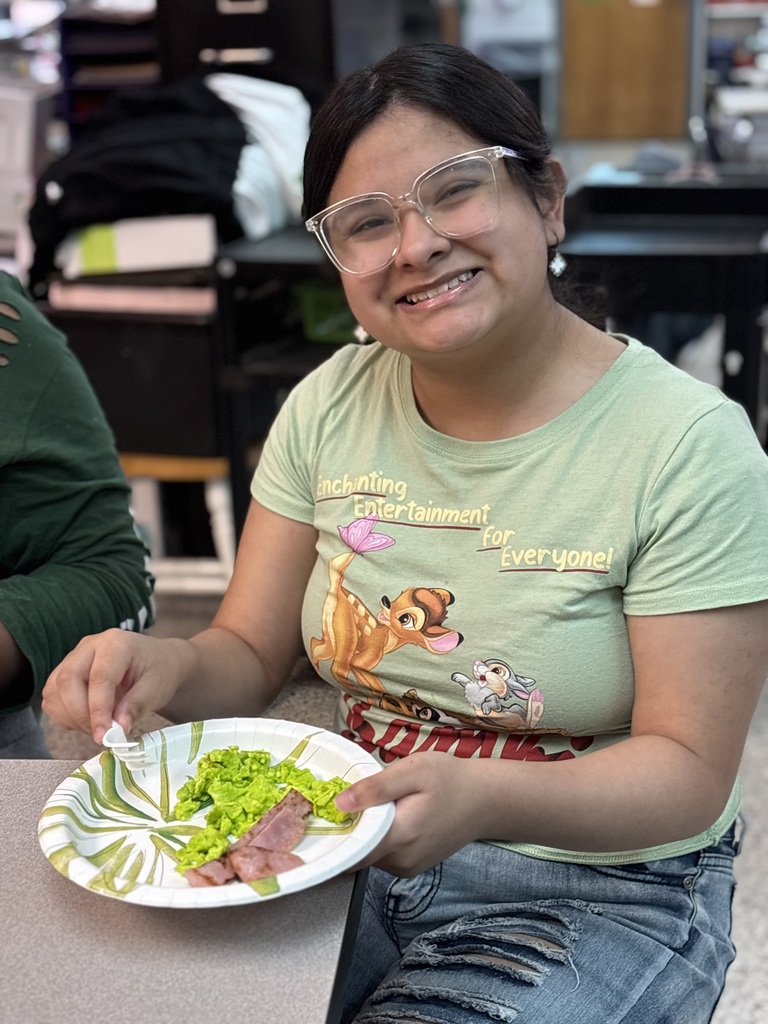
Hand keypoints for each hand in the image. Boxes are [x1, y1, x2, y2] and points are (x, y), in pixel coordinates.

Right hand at [42, 630, 192, 742]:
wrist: (157, 661)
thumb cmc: (159, 671)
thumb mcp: (157, 689)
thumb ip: (136, 706)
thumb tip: (117, 729)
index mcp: (116, 644)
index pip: (99, 677)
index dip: (97, 710)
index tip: (103, 736)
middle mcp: (89, 646)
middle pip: (67, 680)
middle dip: (79, 714)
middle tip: (100, 734)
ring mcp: (74, 658)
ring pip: (54, 690)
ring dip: (70, 717)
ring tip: (98, 727)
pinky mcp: (65, 672)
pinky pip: (53, 697)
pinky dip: (64, 715)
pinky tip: (88, 721)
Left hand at [336, 751, 482, 876]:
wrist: (486, 800)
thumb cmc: (451, 780)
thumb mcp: (413, 771)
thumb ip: (375, 788)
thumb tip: (340, 804)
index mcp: (398, 837)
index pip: (351, 849)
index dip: (334, 832)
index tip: (325, 813)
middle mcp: (400, 860)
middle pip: (358, 850)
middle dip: (351, 827)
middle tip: (353, 797)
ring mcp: (407, 867)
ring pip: (370, 853)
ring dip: (367, 831)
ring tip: (378, 803)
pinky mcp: (412, 866)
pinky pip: (384, 855)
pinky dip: (380, 837)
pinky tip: (392, 816)